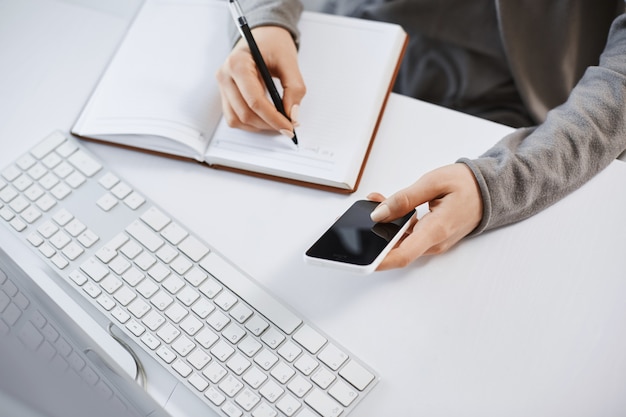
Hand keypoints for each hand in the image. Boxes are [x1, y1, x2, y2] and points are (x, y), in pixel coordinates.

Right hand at [216, 26, 305, 135]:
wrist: (263, 36)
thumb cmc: (274, 44)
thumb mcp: (289, 61)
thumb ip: (294, 88)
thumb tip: (292, 115)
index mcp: (237, 63)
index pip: (254, 100)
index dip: (273, 118)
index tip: (290, 126)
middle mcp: (225, 76)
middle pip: (245, 113)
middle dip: (269, 124)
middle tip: (289, 126)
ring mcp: (222, 87)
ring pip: (237, 120)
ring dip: (260, 126)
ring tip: (278, 122)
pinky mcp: (225, 95)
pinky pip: (235, 118)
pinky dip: (252, 124)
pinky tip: (266, 118)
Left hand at [368, 163, 482, 269]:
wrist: (490, 189)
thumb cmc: (467, 185)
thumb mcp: (433, 182)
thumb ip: (404, 199)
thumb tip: (379, 214)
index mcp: (436, 230)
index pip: (403, 255)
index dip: (379, 260)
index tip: (361, 260)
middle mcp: (434, 242)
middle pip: (397, 248)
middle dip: (375, 234)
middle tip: (362, 213)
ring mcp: (434, 242)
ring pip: (401, 241)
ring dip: (385, 225)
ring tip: (376, 202)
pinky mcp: (432, 237)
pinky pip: (408, 235)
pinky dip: (396, 223)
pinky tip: (388, 206)